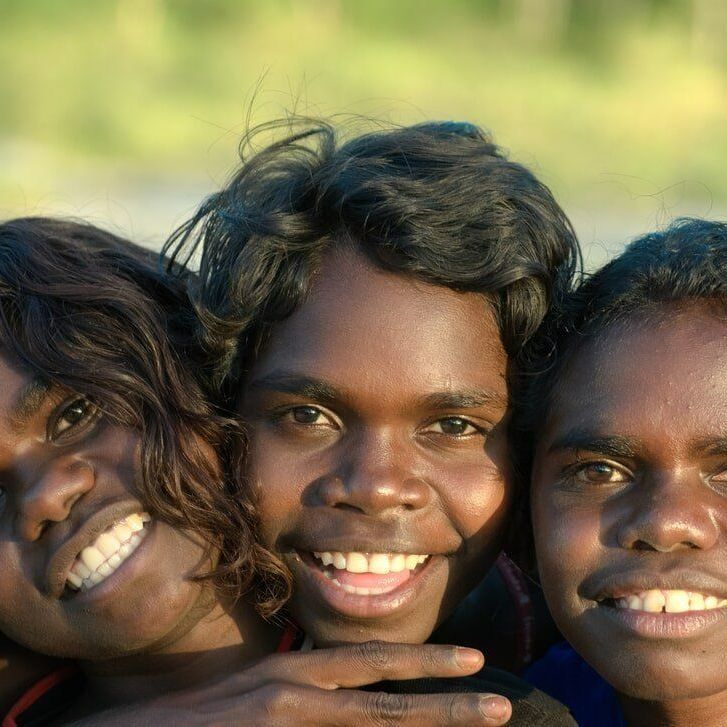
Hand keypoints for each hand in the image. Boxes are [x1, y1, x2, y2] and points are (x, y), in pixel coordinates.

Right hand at [75, 642, 511, 725]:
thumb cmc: (201, 718)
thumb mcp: (264, 696)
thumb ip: (309, 694)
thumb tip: (352, 698)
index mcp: (298, 672)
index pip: (375, 662)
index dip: (426, 663)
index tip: (473, 662)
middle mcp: (296, 692)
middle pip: (388, 702)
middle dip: (448, 706)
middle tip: (501, 705)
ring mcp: (283, 722)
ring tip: (480, 724)